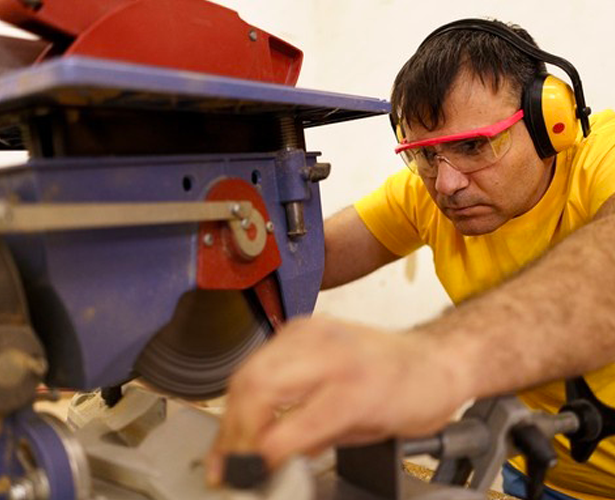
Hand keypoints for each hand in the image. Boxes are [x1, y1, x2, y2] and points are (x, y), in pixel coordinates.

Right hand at [206, 315, 467, 484]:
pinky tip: (247, 410)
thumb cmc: (411, 394)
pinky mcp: (302, 326)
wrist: (429, 359)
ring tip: (231, 442)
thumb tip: (268, 458)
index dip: (259, 458)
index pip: (288, 427)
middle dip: (233, 433)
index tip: (248, 477)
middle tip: (229, 465)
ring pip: (248, 370)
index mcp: (355, 387)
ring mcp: (312, 332)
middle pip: (255, 389)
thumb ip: (313, 442)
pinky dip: (246, 387)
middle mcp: (330, 352)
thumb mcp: (368, 435)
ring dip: (233, 411)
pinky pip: (259, 357)